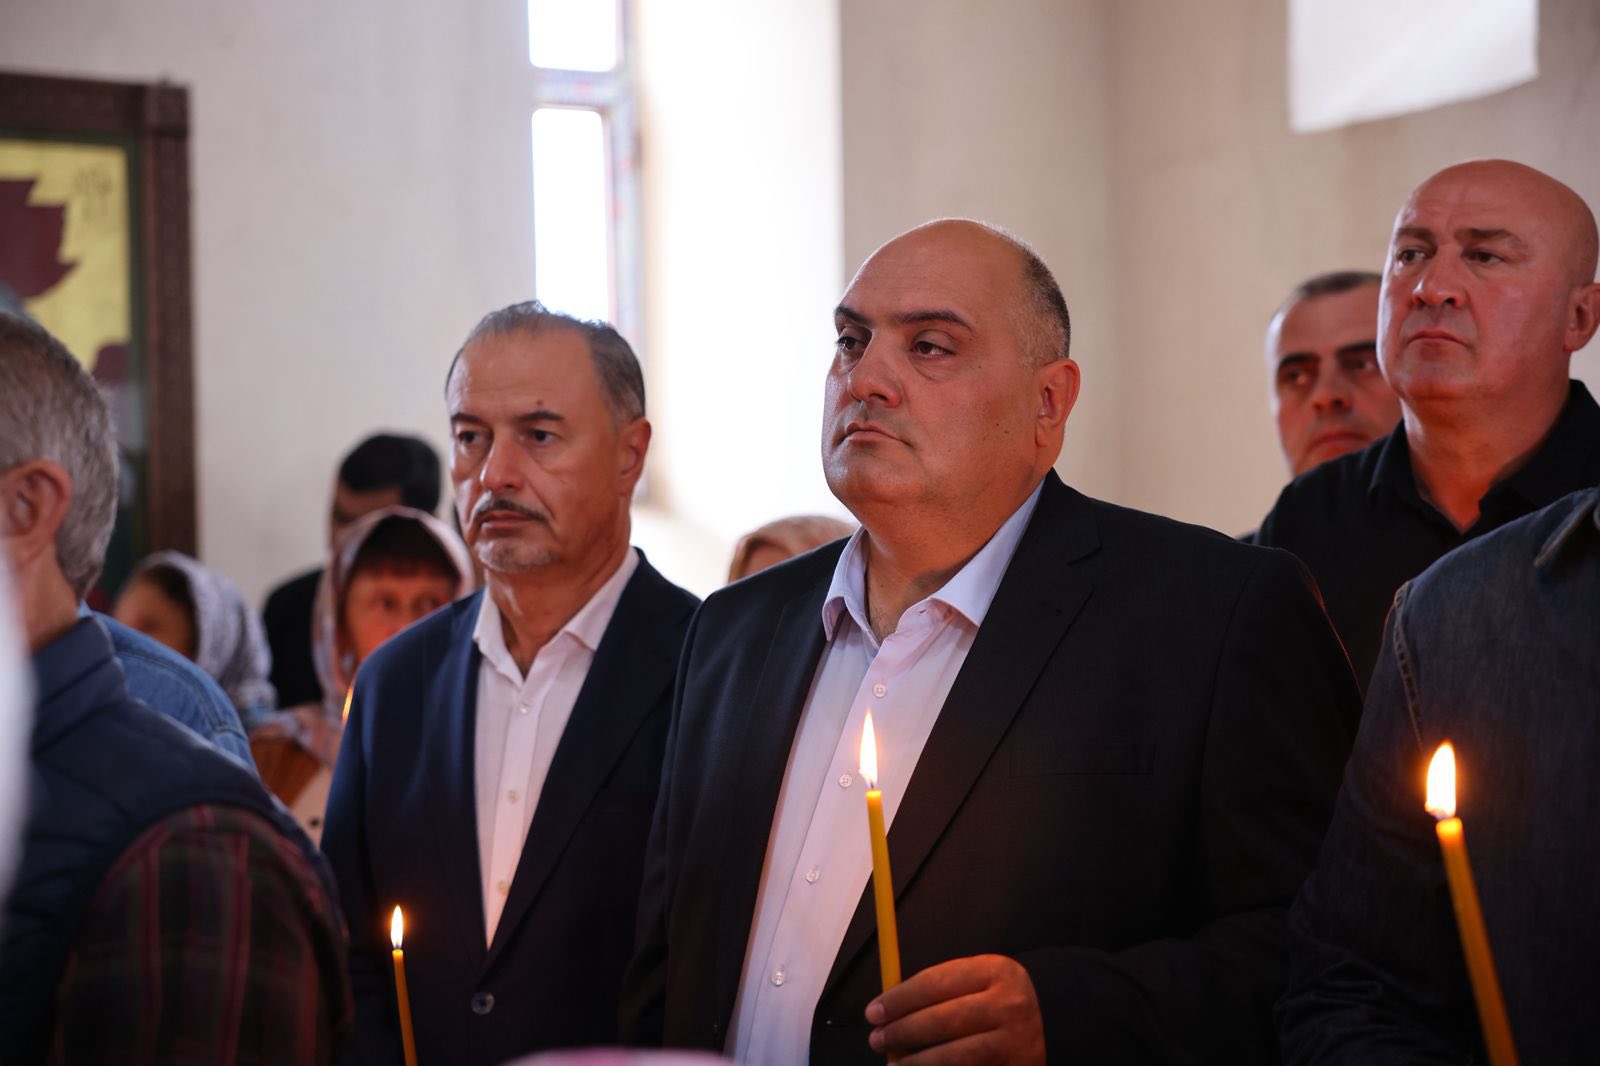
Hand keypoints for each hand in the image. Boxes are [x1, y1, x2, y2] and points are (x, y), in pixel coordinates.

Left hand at [865, 953, 1045, 1064]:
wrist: (1058, 1019)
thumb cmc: (999, 997)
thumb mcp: (978, 978)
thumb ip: (938, 989)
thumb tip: (888, 1010)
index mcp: (994, 971)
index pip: (934, 984)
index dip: (898, 1000)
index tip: (873, 1012)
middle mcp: (1008, 1005)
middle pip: (942, 1021)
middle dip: (902, 1033)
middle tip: (877, 1040)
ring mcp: (1015, 1042)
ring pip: (955, 1057)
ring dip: (917, 1064)